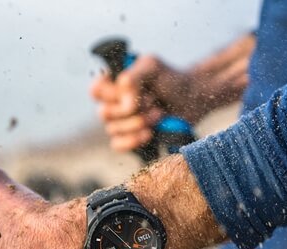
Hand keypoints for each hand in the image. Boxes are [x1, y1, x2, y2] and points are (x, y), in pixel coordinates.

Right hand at [90, 34, 254, 152]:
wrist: (191, 99)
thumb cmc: (171, 79)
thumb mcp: (152, 66)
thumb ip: (133, 76)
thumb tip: (122, 98)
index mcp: (112, 82)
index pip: (95, 91)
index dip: (111, 94)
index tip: (131, 89)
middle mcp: (112, 103)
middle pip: (104, 114)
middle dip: (132, 110)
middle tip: (153, 100)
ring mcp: (119, 122)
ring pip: (113, 130)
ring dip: (140, 123)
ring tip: (159, 114)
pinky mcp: (129, 138)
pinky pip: (118, 145)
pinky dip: (134, 141)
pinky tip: (149, 134)